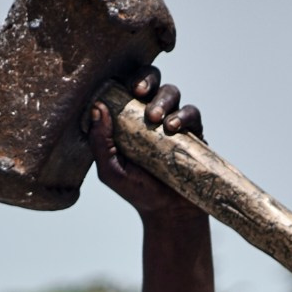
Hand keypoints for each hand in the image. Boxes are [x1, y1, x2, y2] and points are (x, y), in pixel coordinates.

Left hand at [88, 66, 203, 219]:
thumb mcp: (110, 170)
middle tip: (139, 93)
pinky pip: (192, 112)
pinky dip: (183, 116)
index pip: (126, 86)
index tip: (122, 88)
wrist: (168, 212)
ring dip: (163, 100)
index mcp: (128, 117)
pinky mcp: (193, 132)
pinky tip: (173, 128)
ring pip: (171, 92)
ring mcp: (173, 121)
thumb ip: (99, 142)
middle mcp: (151, 114)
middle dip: (146, 79)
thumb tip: (98, 107)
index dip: (126, 79)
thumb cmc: (137, 190)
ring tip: (156, 120)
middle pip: (151, 80)